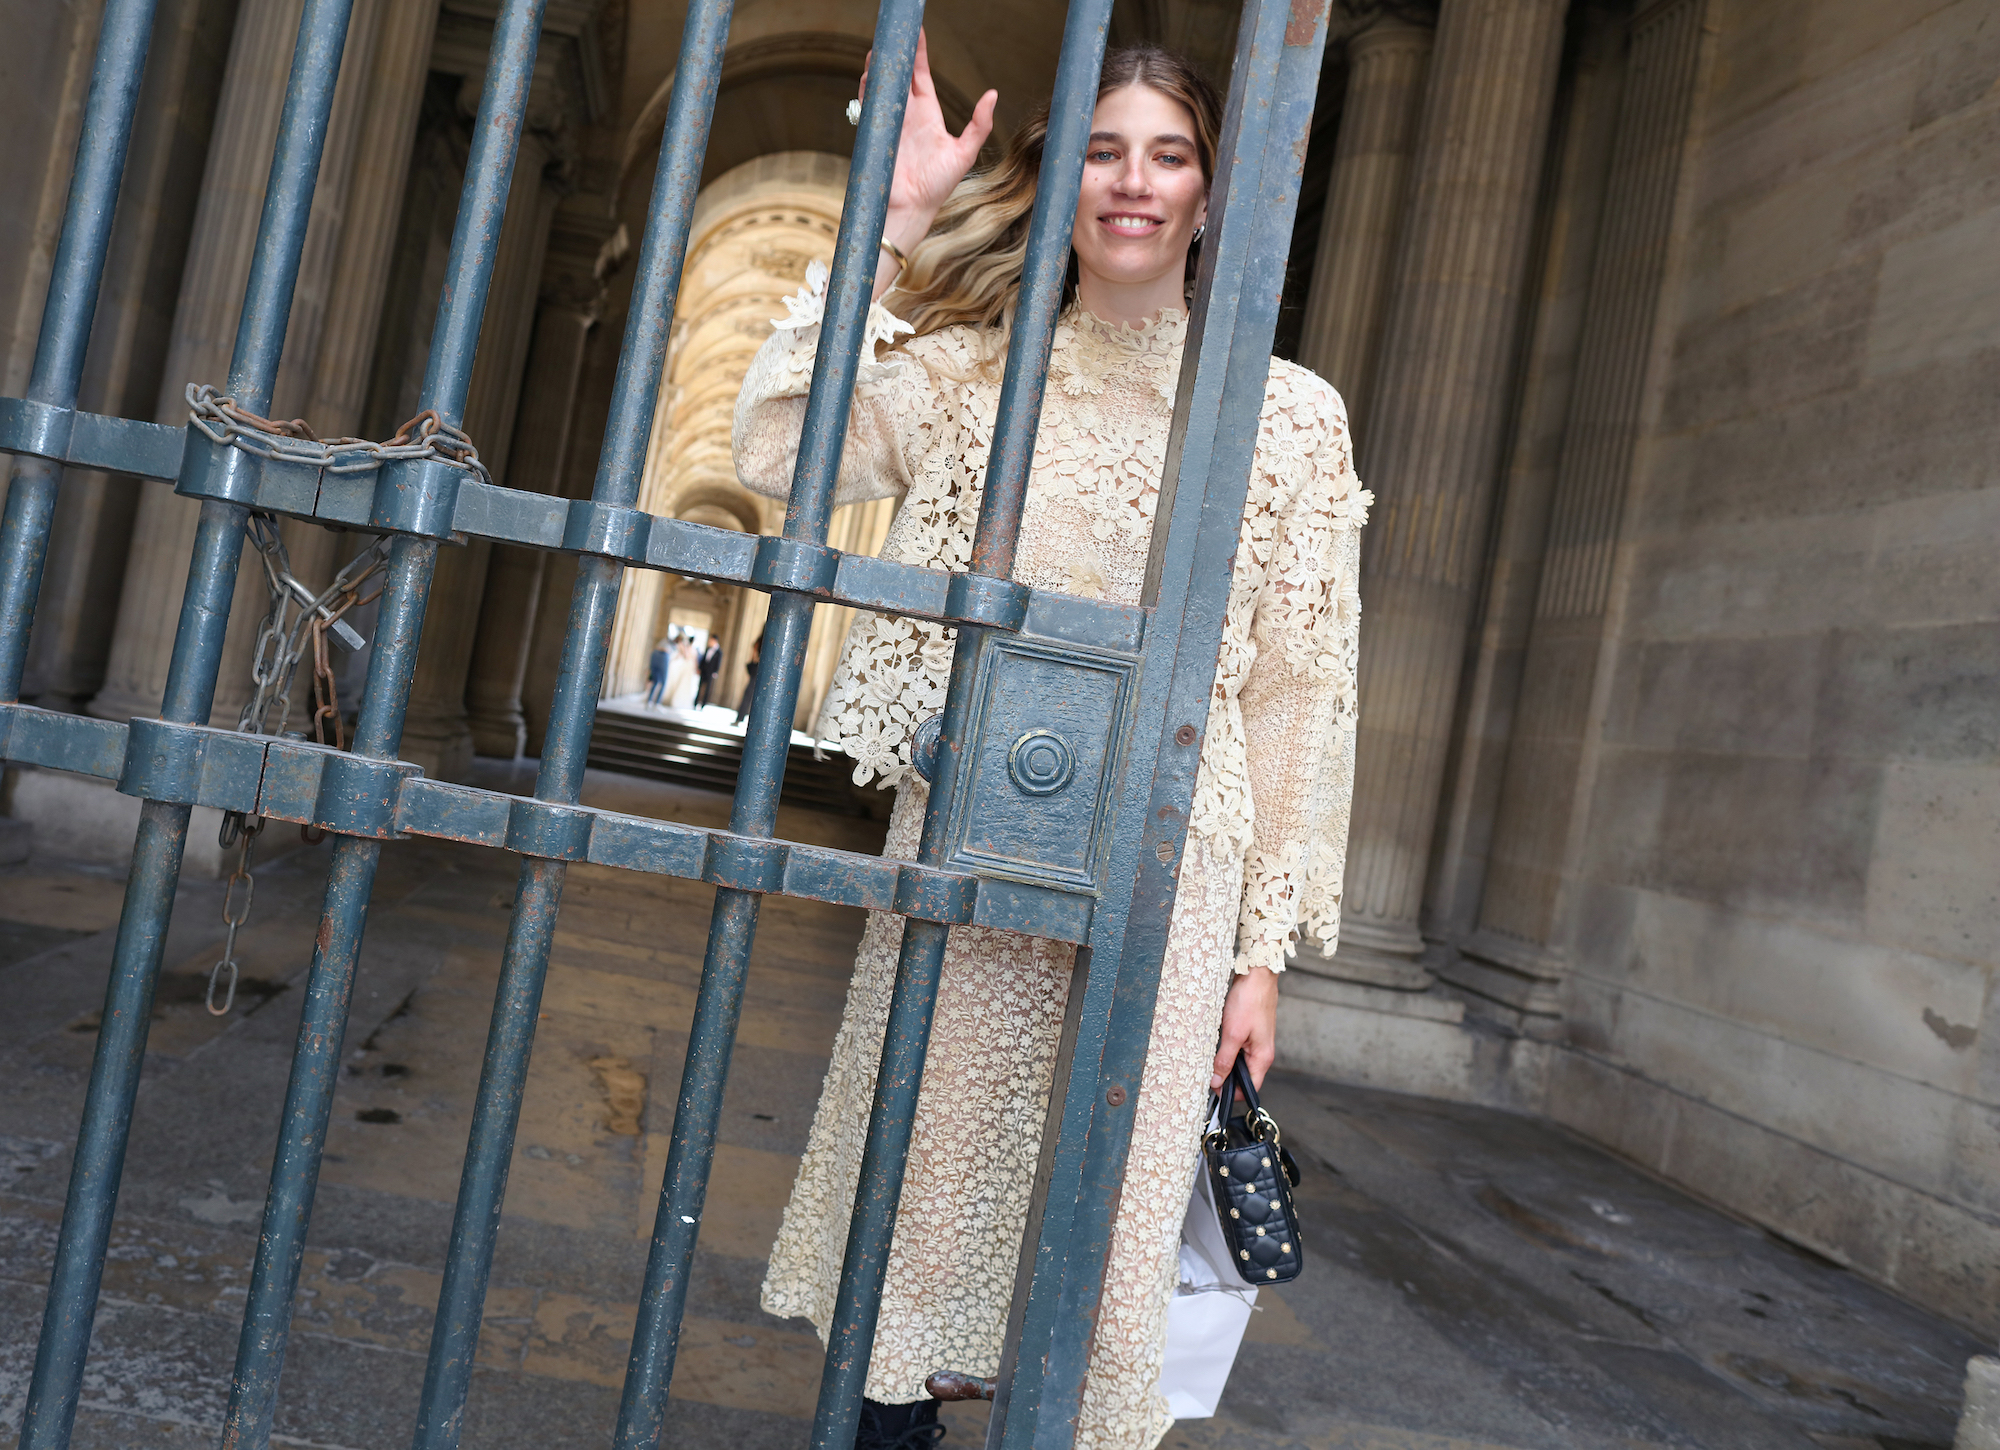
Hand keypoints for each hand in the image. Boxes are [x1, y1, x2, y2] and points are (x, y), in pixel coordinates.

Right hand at [860, 29, 997, 252]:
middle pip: (899, 76)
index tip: (916, 32)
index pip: (921, 76)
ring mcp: (889, 123)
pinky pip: (868, 107)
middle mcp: (907, 115)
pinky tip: (868, 77)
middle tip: (893, 33)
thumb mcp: (965, 153)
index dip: (918, 54)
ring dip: (879, 70)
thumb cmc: (939, 186)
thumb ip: (980, 125)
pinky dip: (866, 90)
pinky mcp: (874, 134)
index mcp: (928, 115)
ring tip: (878, 51)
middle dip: (895, 54)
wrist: (913, 208)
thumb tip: (993, 95)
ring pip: (881, 88)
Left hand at [1212, 965, 1277, 1094]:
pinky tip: (1216, 1043)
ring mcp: (1257, 1042)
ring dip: (1225, 1062)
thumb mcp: (1233, 1034)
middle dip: (1226, 1078)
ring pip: (1239, 1061)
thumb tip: (1217, 1082)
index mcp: (1262, 1058)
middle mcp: (1262, 1053)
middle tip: (1206, 1074)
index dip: (1232, 1093)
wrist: (1257, 976)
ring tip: (1209, 1058)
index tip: (1214, 1091)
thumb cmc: (1249, 1001)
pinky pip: (1238, 1048)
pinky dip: (1227, 1049)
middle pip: (1244, 1076)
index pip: (1250, 1088)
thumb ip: (1225, 1060)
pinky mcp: (1251, 1032)